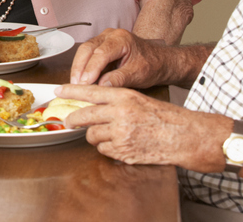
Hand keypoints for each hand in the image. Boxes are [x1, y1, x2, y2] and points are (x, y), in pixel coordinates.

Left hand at [58, 84, 217, 167]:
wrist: (183, 136)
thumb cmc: (164, 117)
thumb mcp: (139, 99)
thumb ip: (116, 100)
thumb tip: (93, 102)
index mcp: (124, 97)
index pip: (90, 92)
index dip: (71, 91)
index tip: (58, 90)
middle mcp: (120, 115)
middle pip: (84, 116)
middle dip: (73, 120)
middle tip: (69, 121)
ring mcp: (121, 135)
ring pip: (92, 135)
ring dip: (94, 135)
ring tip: (105, 133)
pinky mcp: (124, 152)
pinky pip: (103, 150)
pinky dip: (106, 148)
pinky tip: (117, 144)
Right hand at [70, 28, 166, 87]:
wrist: (159, 61)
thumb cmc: (151, 65)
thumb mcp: (138, 74)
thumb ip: (119, 79)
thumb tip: (101, 87)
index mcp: (121, 39)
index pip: (101, 53)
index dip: (91, 70)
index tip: (84, 84)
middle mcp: (110, 35)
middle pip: (87, 49)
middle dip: (79, 68)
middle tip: (75, 86)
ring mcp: (104, 38)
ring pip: (84, 51)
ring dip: (78, 68)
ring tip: (75, 85)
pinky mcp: (100, 45)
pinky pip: (87, 54)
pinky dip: (82, 67)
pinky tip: (80, 79)